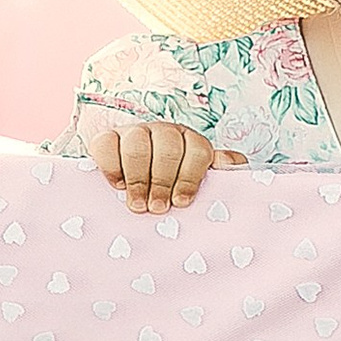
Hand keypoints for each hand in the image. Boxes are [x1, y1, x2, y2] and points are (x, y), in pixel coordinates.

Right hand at [86, 121, 248, 213]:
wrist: (133, 184)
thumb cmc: (171, 190)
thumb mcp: (196, 183)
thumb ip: (219, 174)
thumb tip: (233, 165)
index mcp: (190, 141)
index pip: (198, 149)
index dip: (190, 177)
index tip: (181, 203)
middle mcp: (164, 132)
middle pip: (167, 146)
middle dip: (162, 180)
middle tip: (157, 208)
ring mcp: (135, 133)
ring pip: (137, 143)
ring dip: (138, 177)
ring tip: (138, 205)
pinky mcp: (107, 139)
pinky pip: (106, 143)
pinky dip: (111, 165)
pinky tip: (117, 186)